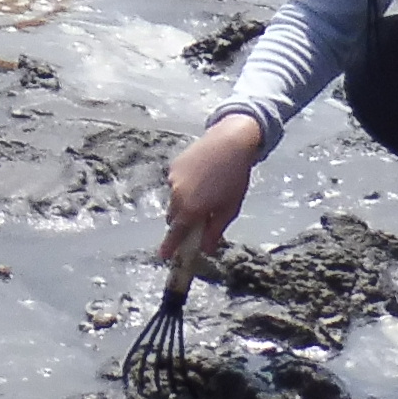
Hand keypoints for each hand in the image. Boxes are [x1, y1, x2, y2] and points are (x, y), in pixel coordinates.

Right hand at [160, 115, 263, 261]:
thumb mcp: (229, 209)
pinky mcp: (174, 165)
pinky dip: (184, 186)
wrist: (229, 142)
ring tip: (205, 193)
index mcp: (191, 209)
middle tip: (197, 220)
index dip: (169, 246)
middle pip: (174, 217)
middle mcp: (177, 194)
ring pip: (174, 199)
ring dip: (183, 203)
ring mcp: (173, 178)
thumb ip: (215, 231)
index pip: (176, 233)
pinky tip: (201, 177)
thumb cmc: (234, 179)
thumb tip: (205, 249)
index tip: (163, 256)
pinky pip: (175, 183)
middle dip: (182, 222)